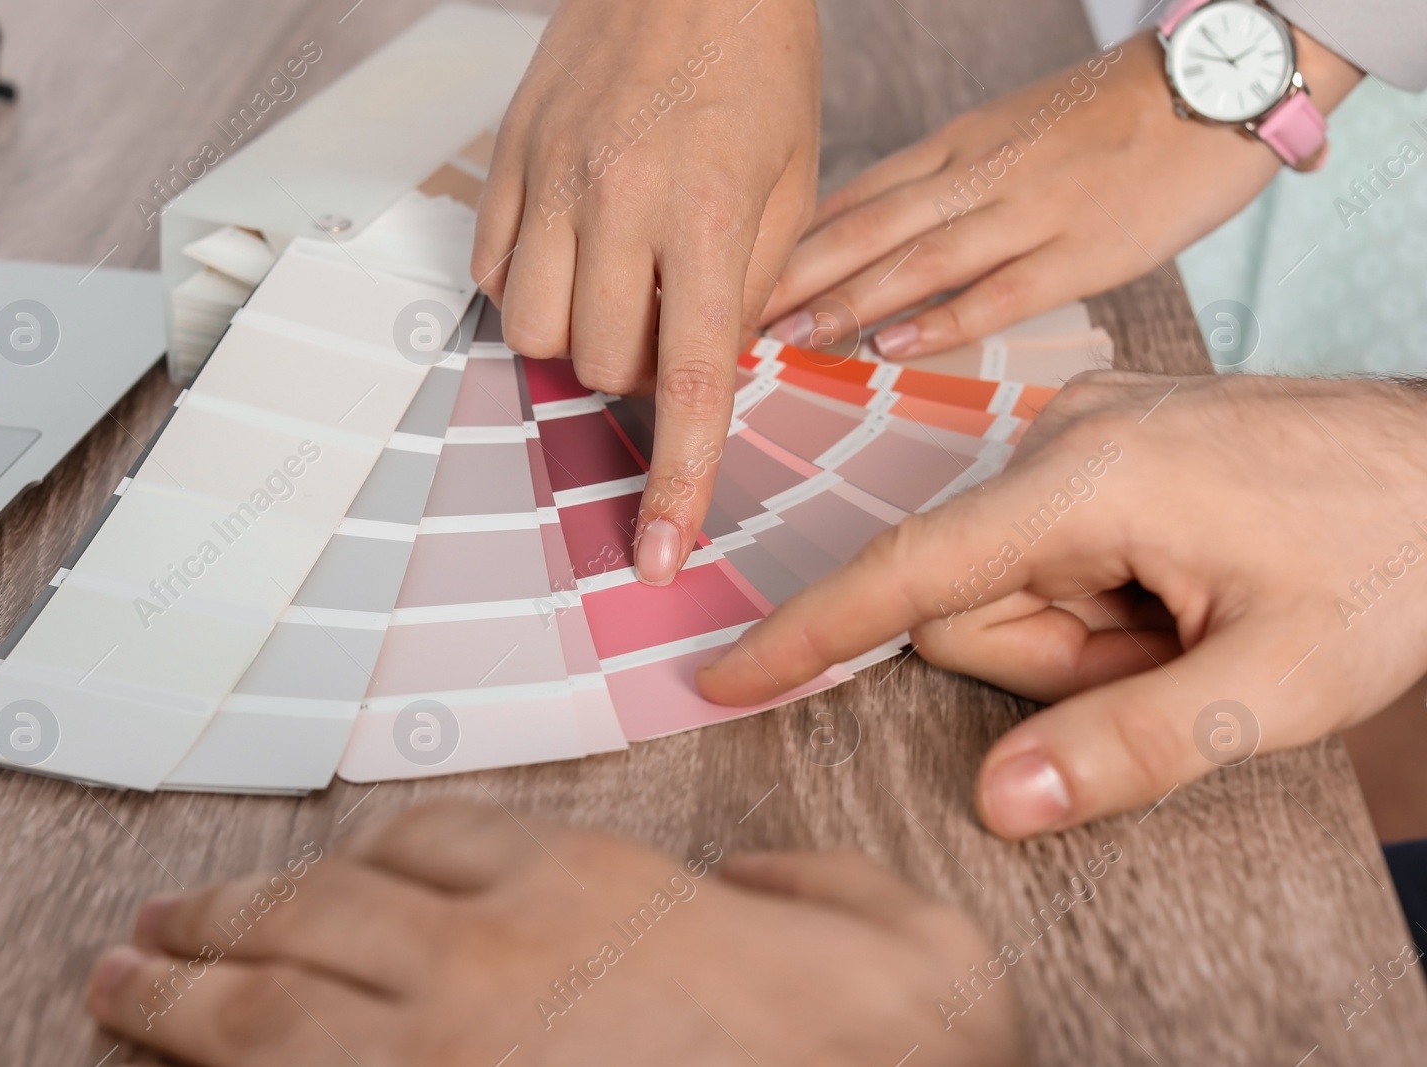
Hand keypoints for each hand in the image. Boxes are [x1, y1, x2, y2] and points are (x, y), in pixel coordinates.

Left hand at [87, 801, 1021, 1065]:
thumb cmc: (890, 1058)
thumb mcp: (904, 938)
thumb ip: (811, 890)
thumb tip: (753, 886)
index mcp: (596, 887)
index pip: (438, 843)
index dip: (368, 859)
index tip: (327, 878)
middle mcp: (497, 955)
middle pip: (322, 909)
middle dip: (230, 914)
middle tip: (161, 926)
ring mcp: (443, 1052)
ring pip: (269, 1000)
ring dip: (177, 990)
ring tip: (116, 984)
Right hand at [472, 0, 820, 584]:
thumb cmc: (758, 60)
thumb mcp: (796, 177)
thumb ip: (755, 284)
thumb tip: (708, 368)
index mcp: (711, 213)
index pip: (690, 381)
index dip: (673, 481)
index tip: (655, 552)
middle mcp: (618, 201)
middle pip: (601, 366)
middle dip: (637, 372)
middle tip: (669, 318)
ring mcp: (550, 179)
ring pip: (536, 330)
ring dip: (579, 337)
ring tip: (617, 283)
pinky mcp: (506, 160)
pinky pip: (494, 272)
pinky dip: (531, 287)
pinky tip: (573, 249)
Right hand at [698, 373, 1426, 837]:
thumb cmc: (1391, 558)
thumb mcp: (1277, 683)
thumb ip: (1130, 745)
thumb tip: (1000, 801)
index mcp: (1085, 481)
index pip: (907, 572)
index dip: (808, 633)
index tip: (722, 675)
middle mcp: (1059, 434)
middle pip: (969, 598)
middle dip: (1056, 659)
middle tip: (1174, 653)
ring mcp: (1079, 427)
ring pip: (1009, 579)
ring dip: (1086, 630)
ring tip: (1191, 616)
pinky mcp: (1098, 437)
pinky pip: (1044, 543)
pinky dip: (1097, 590)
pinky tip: (1181, 580)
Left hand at [760, 30, 1360, 360]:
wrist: (1220, 85)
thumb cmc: (1111, 118)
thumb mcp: (1009, 133)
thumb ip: (943, 182)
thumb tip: (873, 236)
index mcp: (958, 145)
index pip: (855, 196)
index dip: (790, 241)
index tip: (733, 277)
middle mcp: (979, 174)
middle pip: (868, 228)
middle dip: (796, 275)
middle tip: (732, 316)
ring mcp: (1030, 211)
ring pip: (920, 258)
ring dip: (849, 299)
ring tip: (790, 336)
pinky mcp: (1084, 249)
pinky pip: (1001, 288)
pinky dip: (942, 317)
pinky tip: (890, 343)